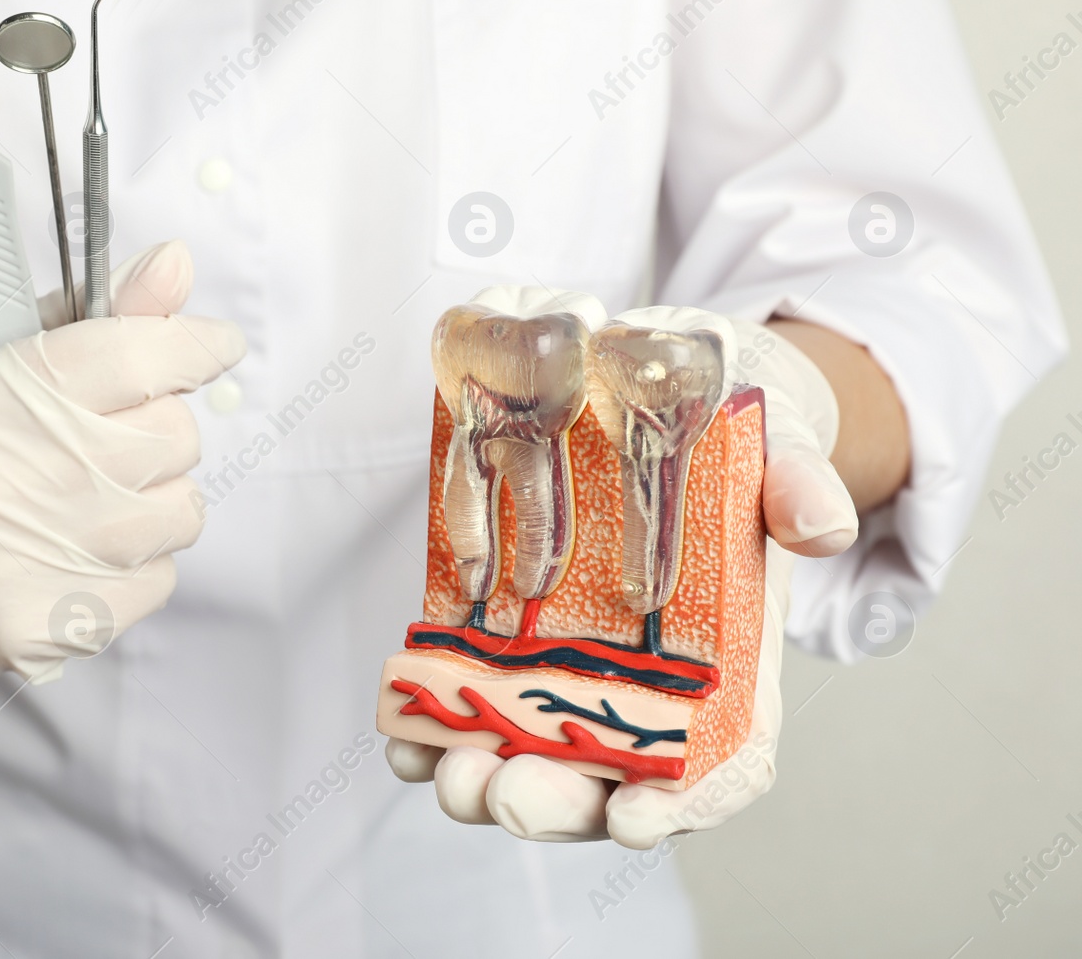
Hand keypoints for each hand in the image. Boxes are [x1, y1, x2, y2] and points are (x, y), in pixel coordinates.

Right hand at [0, 240, 244, 690]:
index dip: (193, 346)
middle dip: (159, 428)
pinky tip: (73, 549)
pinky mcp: (37, 631)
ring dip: (154, 498)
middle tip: (107, 436)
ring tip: (89, 496)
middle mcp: (3, 482)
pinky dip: (133, 562)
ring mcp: (21, 564)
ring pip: (179, 512)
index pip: (133, 357)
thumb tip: (178, 261)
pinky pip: (157, 581)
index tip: (217, 345)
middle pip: (172, 437)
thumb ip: (95, 315)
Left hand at [386, 297, 857, 848]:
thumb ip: (798, 484)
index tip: (634, 819)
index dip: (685, 802)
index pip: (724, 764)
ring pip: (534, 758)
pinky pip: (470, 707)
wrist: (667, 402)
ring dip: (486, 778)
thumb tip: (818, 524)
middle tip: (503, 795)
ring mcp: (573, 676)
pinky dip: (433, 731)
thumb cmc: (731, 446)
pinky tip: (401, 733)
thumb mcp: (774, 450)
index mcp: (732, 670)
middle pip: (609, 781)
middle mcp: (650, 694)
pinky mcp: (509, 645)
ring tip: (445, 770)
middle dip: (555, 801)